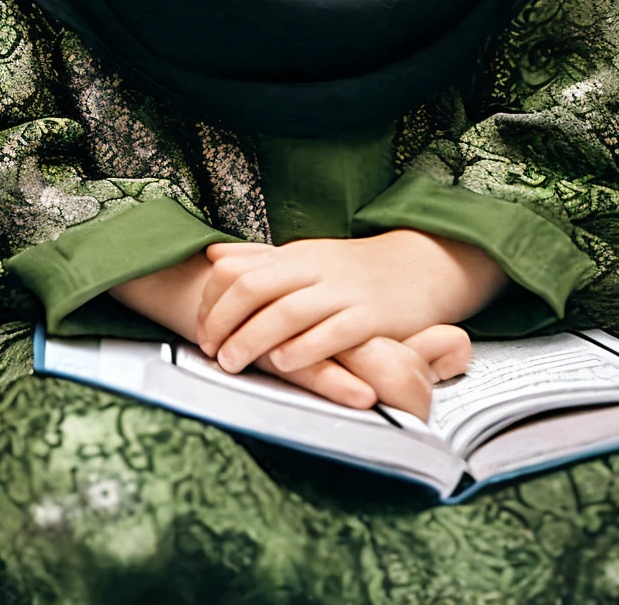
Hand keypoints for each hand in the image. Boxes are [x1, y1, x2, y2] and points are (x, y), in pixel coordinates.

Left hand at [113, 248, 473, 417]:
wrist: (418, 266)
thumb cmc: (354, 269)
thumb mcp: (305, 257)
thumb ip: (259, 259)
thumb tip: (213, 255)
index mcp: (294, 256)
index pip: (237, 270)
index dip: (213, 300)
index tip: (200, 330)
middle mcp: (314, 270)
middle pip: (255, 288)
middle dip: (225, 321)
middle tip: (210, 351)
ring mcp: (343, 293)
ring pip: (288, 311)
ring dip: (254, 338)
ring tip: (233, 363)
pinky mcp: (372, 319)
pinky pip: (334, 332)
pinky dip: (306, 348)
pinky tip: (285, 363)